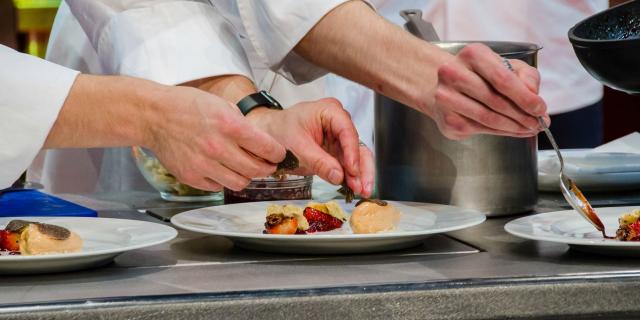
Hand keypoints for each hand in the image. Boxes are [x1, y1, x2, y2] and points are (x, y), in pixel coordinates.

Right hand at [144, 86, 285, 190]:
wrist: (155, 116)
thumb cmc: (188, 106)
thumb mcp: (221, 104)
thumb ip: (242, 124)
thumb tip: (260, 142)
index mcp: (229, 125)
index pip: (267, 148)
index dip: (277, 154)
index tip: (279, 155)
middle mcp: (218, 147)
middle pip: (257, 170)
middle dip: (267, 168)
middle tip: (266, 165)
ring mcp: (204, 165)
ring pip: (240, 183)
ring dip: (246, 176)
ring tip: (243, 168)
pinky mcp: (191, 177)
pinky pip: (218, 187)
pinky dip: (223, 180)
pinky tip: (220, 169)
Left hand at [247, 98, 374, 196]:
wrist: (267, 135)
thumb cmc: (278, 131)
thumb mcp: (296, 146)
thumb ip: (318, 161)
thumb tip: (338, 176)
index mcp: (330, 111)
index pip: (347, 131)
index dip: (352, 152)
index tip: (353, 170)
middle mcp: (339, 123)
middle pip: (357, 145)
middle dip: (361, 167)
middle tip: (363, 186)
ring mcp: (338, 138)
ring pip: (356, 157)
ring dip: (359, 175)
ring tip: (361, 191)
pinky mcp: (335, 152)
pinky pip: (347, 165)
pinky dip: (351, 177)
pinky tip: (354, 189)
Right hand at [424, 43, 549, 139]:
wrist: (445, 87)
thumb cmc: (480, 75)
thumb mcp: (506, 66)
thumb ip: (525, 75)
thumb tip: (533, 94)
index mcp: (472, 54)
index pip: (502, 78)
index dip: (525, 97)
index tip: (540, 108)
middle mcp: (453, 73)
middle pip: (496, 100)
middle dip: (522, 114)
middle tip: (538, 122)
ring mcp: (446, 97)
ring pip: (488, 118)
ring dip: (513, 126)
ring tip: (528, 128)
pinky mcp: (446, 118)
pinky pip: (479, 129)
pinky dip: (500, 132)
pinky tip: (511, 129)